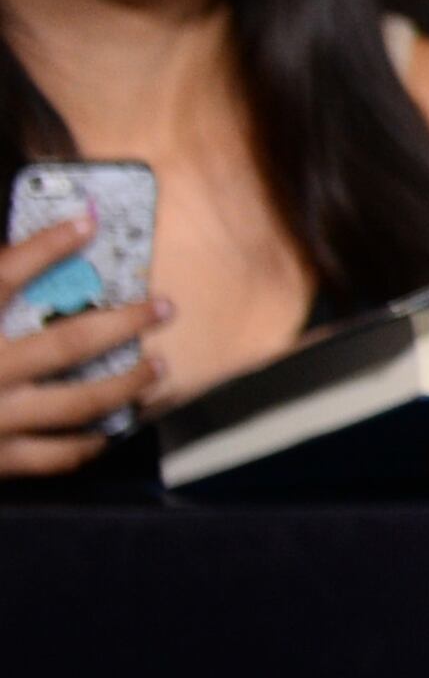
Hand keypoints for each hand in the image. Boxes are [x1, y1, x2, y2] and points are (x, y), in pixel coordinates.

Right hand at [1, 217, 164, 478]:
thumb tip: (9, 261)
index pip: (2, 273)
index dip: (48, 244)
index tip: (88, 222)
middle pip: (66, 343)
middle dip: (123, 322)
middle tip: (164, 306)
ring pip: (77, 403)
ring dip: (126, 384)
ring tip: (158, 367)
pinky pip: (54, 456)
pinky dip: (89, 443)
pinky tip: (111, 431)